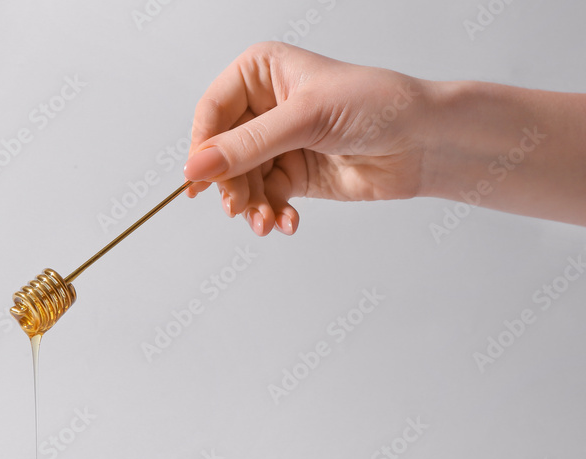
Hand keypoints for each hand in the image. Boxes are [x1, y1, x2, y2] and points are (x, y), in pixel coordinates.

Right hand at [184, 42, 430, 235]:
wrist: (425, 141)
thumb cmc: (377, 106)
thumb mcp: (306, 119)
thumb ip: (248, 145)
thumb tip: (196, 167)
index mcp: (261, 72)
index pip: (212, 110)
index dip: (203, 146)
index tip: (198, 179)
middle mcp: (263, 106)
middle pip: (222, 152)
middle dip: (230, 184)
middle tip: (239, 208)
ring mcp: (277, 142)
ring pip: (240, 181)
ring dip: (250, 206)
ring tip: (266, 222)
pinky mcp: (291, 174)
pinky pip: (264, 198)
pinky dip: (270, 214)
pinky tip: (285, 223)